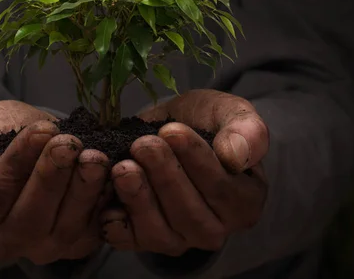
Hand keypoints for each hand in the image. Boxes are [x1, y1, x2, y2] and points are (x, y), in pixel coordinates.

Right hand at [0, 100, 110, 264]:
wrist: (30, 147)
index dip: (20, 161)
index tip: (41, 130)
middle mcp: (5, 243)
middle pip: (30, 217)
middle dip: (53, 176)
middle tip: (69, 143)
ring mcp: (43, 247)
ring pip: (64, 227)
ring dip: (83, 190)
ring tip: (93, 156)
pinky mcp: (76, 244)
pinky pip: (92, 230)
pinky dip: (103, 202)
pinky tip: (110, 173)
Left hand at [101, 90, 268, 255]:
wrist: (167, 130)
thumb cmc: (204, 122)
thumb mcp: (230, 112)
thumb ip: (246, 130)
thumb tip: (236, 157)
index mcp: (245, 201)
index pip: (223, 190)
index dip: (196, 161)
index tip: (172, 131)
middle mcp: (214, 228)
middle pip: (190, 214)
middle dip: (164, 176)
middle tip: (144, 144)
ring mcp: (178, 238)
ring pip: (159, 232)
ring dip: (139, 198)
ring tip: (123, 166)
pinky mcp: (143, 238)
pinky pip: (128, 240)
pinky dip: (114, 221)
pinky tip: (107, 194)